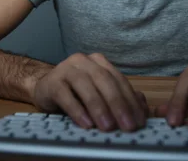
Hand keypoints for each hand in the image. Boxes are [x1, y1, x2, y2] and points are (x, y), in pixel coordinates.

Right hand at [32, 53, 147, 131]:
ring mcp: (66, 69)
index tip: (139, 121)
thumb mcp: (99, 95)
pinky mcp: (52, 82)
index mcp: (99, 62)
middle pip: (105, 80)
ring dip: (99, 107)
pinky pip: (65, 95)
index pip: (119, 80)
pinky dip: (77, 110)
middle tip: (127, 126)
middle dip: (118, 104)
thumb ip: (121, 97)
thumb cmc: (75, 93)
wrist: (44, 88)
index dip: (131, 101)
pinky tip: (86, 123)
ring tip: (108, 126)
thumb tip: (143, 107)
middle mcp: (84, 61)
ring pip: (86, 85)